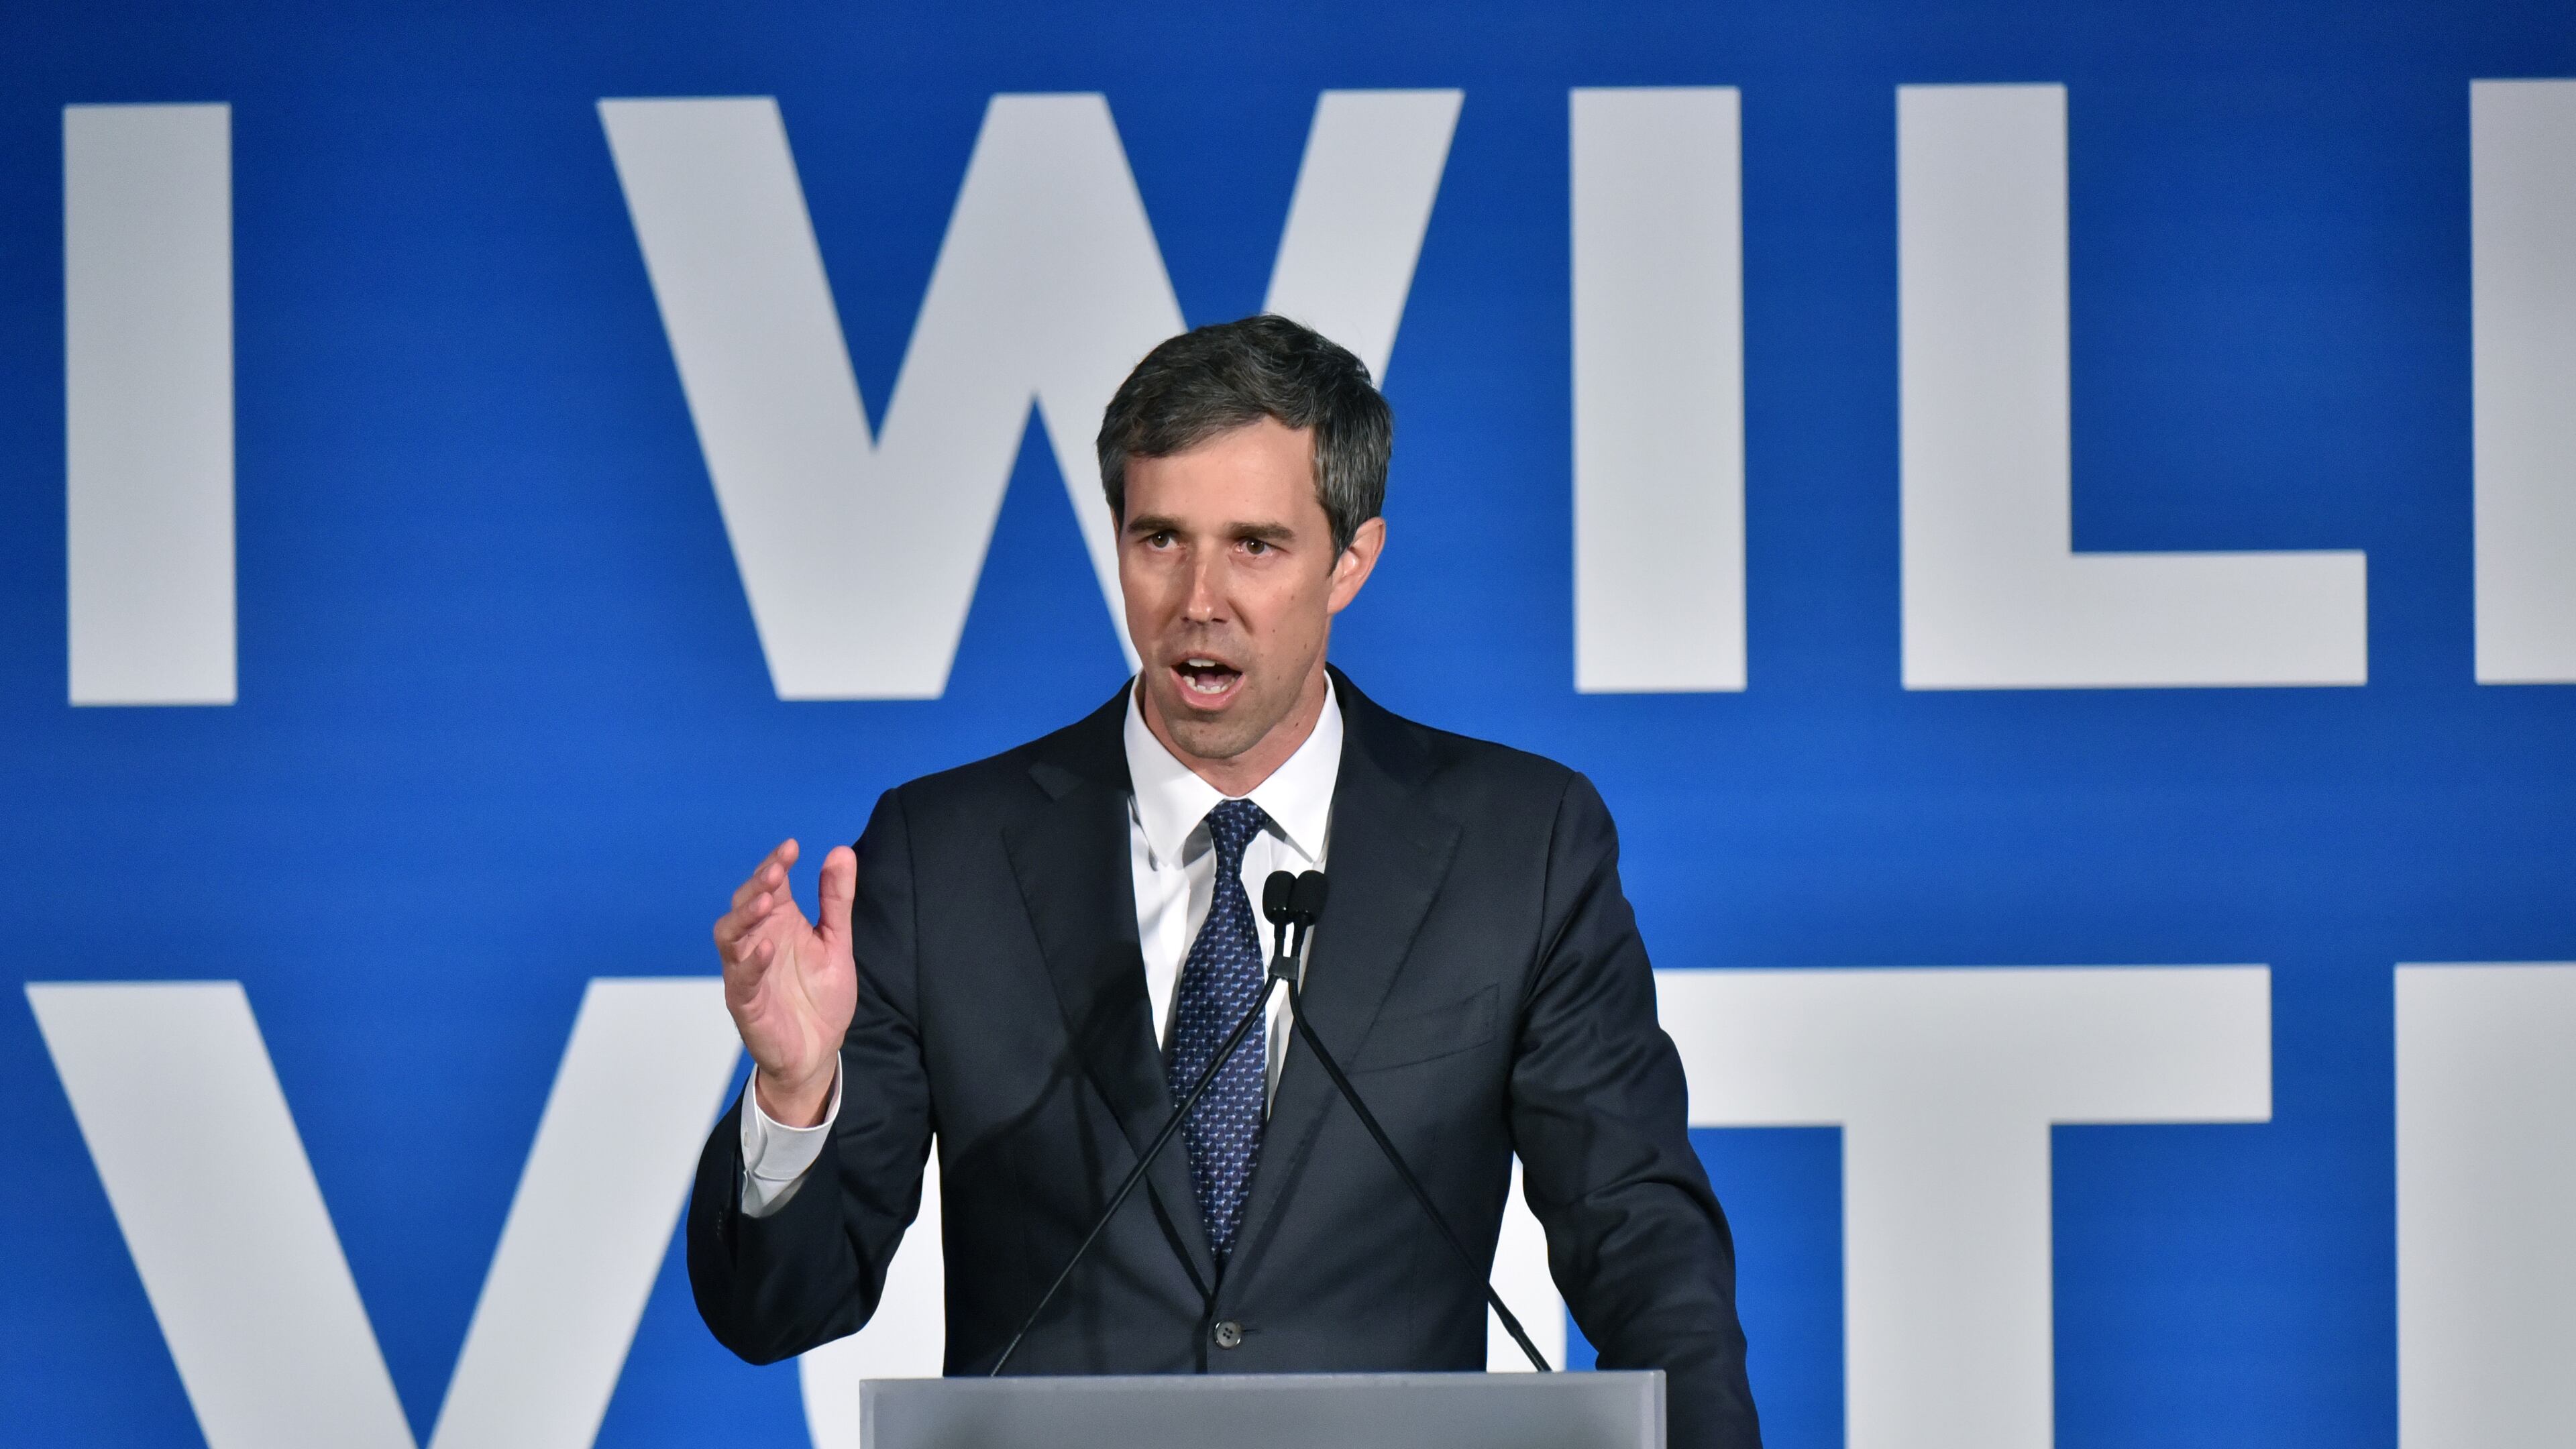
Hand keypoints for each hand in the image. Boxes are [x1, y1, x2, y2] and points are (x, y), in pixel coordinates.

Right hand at [712, 839, 856, 1126]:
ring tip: (765, 901)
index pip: (769, 886)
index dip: (775, 865)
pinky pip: (741, 979)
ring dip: (744, 917)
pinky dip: (751, 961)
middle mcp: (757, 943)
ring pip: (729, 937)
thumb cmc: (820, 997)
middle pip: (744, 905)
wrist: (818, 1052)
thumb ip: (836, 900)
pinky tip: (767, 947)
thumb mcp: (837, 942)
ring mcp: (747, 973)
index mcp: (778, 924)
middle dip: (757, 884)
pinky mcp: (746, 1003)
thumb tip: (840, 851)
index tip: (792, 846)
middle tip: (778, 869)